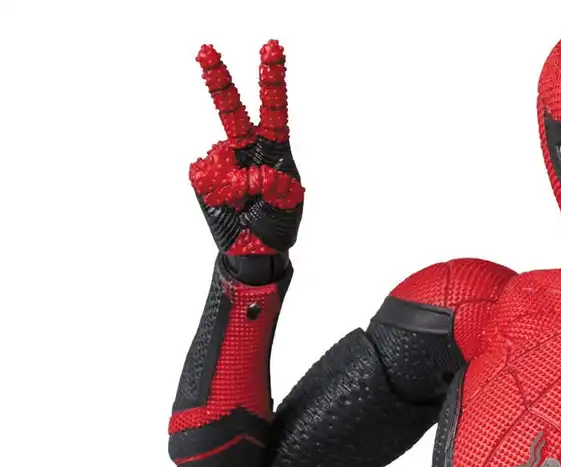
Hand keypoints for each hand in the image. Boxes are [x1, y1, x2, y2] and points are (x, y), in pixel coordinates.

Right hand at [188, 40, 302, 254]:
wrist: (253, 253)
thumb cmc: (276, 227)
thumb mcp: (288, 205)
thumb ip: (275, 183)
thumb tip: (249, 171)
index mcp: (274, 151)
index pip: (273, 111)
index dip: (271, 81)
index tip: (271, 50)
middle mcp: (246, 150)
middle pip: (231, 111)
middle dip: (219, 80)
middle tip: (206, 49)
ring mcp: (222, 160)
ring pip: (222, 161)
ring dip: (236, 189)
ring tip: (245, 206)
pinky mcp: (203, 176)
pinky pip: (207, 178)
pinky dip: (220, 196)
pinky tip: (230, 207)